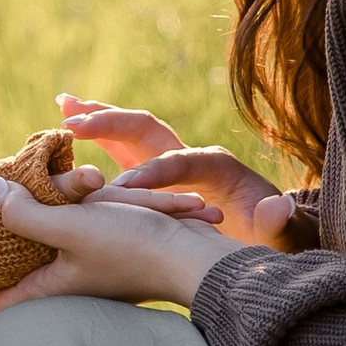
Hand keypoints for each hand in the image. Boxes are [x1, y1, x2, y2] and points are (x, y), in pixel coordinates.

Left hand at [0, 171, 243, 315]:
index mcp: (46, 290)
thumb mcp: (72, 226)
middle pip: (14, 263)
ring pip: (46, 234)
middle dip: (3, 232)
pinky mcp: (102, 245)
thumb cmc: (133, 247)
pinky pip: (74, 222)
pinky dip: (74, 203)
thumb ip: (25, 212)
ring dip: (48, 205)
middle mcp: (61, 282)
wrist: (193, 253)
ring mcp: (82, 264)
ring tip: (51, 184)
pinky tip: (81, 183)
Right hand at [55, 94, 296, 245]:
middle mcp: (189, 156)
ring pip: (129, 130)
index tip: (119, 189)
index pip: (179, 162)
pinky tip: (65, 126)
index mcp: (216, 167)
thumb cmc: (273, 239)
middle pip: (147, 129)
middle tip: (73, 128)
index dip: (151, 174)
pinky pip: (120, 146)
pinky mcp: (154, 173)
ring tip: (62, 106)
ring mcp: (169, 161)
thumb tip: (276, 208)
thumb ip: (279, 224)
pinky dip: (96, 132)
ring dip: (97, 116)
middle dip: (112, 125)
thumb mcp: (283, 235)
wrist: (272, 234)